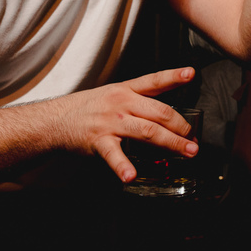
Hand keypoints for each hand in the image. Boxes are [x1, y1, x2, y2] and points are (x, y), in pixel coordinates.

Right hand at [54, 67, 198, 182]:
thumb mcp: (114, 93)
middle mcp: (121, 103)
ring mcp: (110, 122)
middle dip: (181, 126)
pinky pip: (114, 155)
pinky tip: (131, 176)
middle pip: (158, 112)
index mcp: (126, 90)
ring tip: (186, 152)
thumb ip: (140, 98)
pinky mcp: (98, 142)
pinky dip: (123, 167)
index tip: (190, 74)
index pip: (153, 81)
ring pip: (147, 131)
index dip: (173, 76)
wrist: (56, 120)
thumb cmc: (89, 108)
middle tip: (194, 139)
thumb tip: (168, 111)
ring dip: (170, 143)